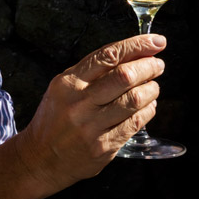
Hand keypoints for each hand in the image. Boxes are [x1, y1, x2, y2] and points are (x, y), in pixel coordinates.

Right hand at [16, 33, 165, 191]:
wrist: (41, 157)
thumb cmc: (55, 119)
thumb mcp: (63, 89)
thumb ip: (92, 73)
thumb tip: (133, 54)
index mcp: (68, 83)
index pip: (107, 56)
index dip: (136, 46)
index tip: (156, 41)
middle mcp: (79, 103)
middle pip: (125, 76)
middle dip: (149, 67)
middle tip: (157, 65)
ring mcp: (91, 125)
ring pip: (134, 99)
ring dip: (152, 89)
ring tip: (153, 87)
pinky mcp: (104, 146)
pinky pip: (136, 123)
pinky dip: (148, 110)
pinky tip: (148, 106)